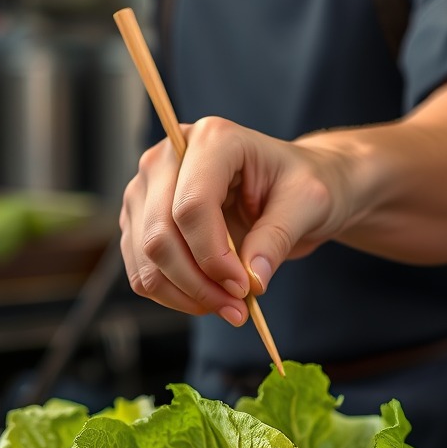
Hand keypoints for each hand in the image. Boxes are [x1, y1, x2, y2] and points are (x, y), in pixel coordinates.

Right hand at [118, 116, 344, 325]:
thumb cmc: (299, 185)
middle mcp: (167, 158)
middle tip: (236, 308)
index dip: (213, 257)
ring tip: (227, 307)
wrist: (288, 189)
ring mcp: (146, 190)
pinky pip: (142, 271)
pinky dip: (172, 295)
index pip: (191, 206)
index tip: (243, 288)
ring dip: (184, 295)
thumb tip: (252, 280)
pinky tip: (206, 299)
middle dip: (198, 283)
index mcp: (212, 139)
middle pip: (160, 235)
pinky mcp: (139, 221)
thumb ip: (277, 238)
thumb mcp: (307, 204)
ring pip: (146, 258)